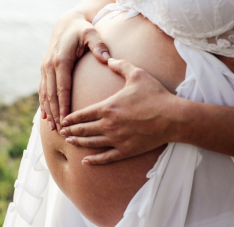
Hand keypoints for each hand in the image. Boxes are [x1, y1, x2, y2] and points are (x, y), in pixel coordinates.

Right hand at [40, 10, 109, 130]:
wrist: (66, 23)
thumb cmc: (81, 30)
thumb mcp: (91, 34)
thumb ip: (99, 46)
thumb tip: (107, 59)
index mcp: (61, 61)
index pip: (62, 88)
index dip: (63, 106)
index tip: (67, 121)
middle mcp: (50, 66)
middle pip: (52, 95)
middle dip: (55, 114)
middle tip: (61, 131)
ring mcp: (45, 68)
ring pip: (45, 94)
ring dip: (48, 112)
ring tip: (53, 128)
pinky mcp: (45, 70)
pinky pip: (42, 90)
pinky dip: (43, 104)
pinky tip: (45, 116)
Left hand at [61, 58, 182, 164]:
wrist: (172, 117)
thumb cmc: (155, 95)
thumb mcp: (137, 74)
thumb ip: (121, 66)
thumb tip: (109, 59)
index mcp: (107, 107)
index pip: (82, 114)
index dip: (71, 118)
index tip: (63, 120)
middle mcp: (108, 125)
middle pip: (83, 129)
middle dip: (70, 130)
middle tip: (61, 132)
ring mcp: (116, 140)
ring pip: (91, 143)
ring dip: (78, 142)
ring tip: (69, 142)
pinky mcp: (126, 151)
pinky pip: (106, 157)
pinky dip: (94, 160)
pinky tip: (85, 161)